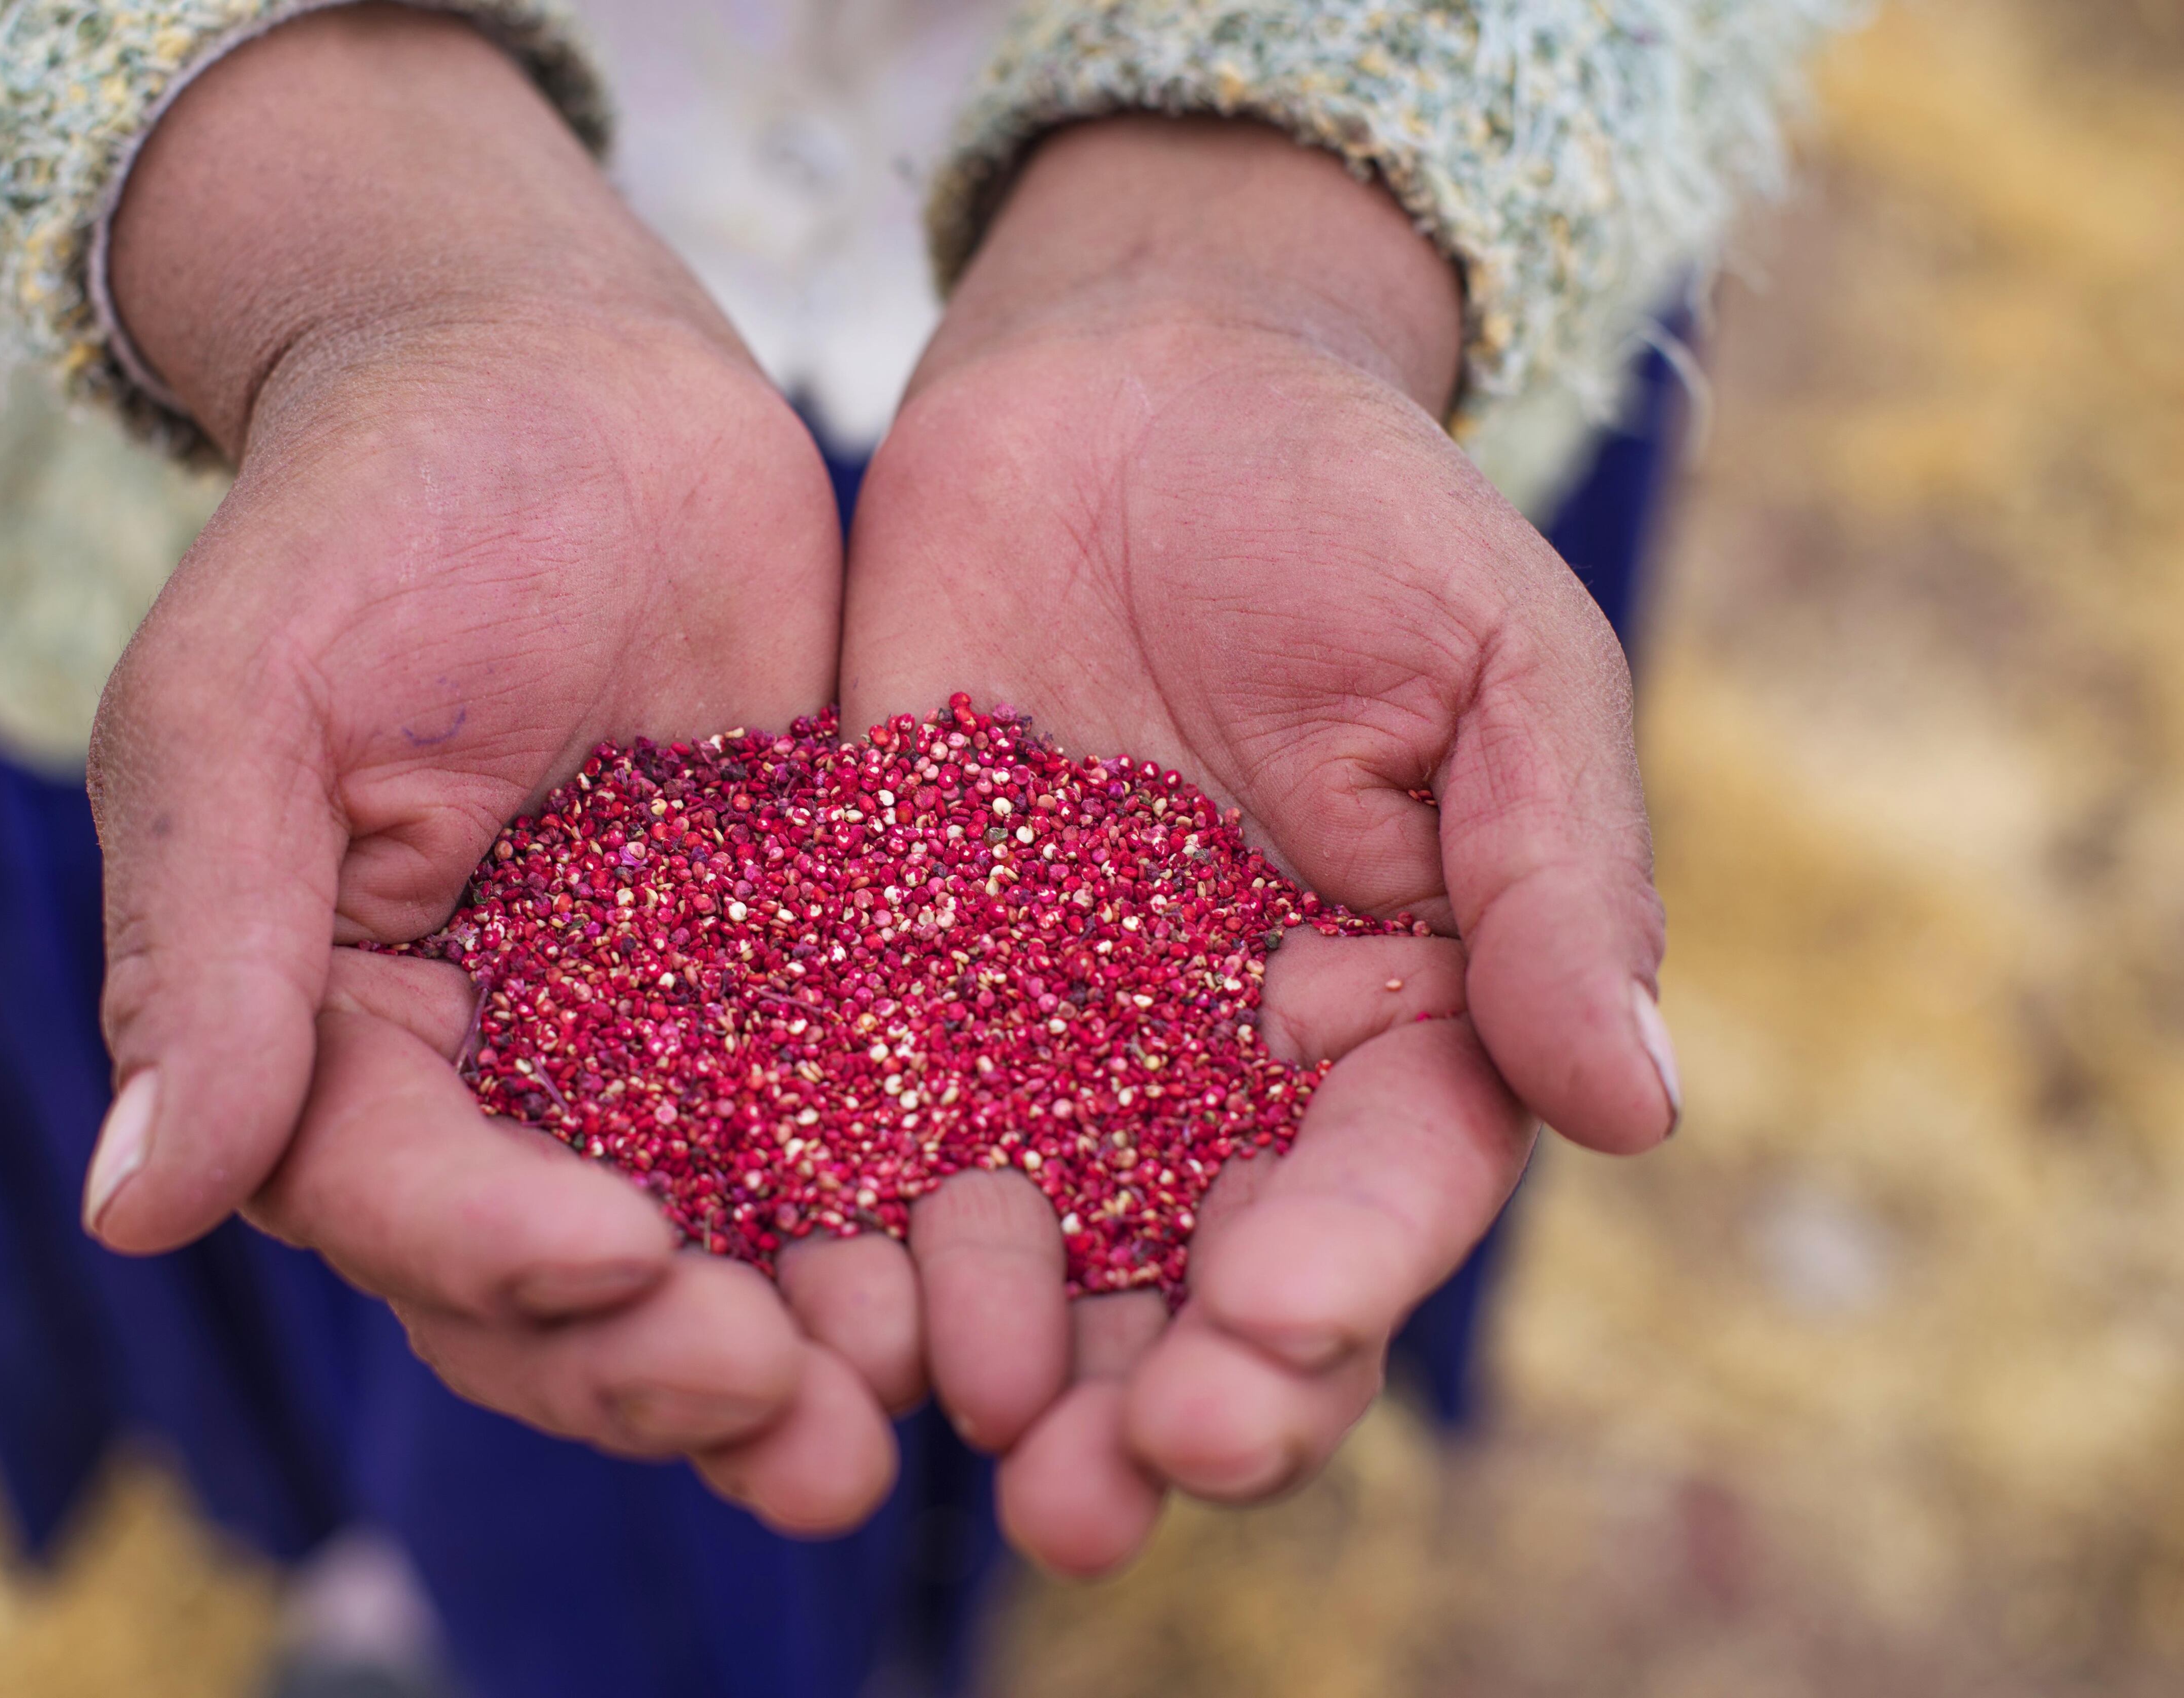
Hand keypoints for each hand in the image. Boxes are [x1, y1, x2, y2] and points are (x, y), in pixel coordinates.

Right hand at [84, 6, 892, 1531]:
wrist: (564, 387)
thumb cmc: (374, 515)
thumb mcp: (249, 707)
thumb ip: (210, 949)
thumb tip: (133, 1208)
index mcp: (334, 1036)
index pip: (399, 1200)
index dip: (499, 1256)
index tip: (621, 1261)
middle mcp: (492, 1080)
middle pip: (561, 1288)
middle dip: (672, 1371)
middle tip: (805, 1433)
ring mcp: (652, 1049)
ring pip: (719, 1256)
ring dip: (807, 1355)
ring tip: (912, 1420)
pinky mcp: (799, 993)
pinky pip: (852, 1139)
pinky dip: (912, 1223)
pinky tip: (1004, 1274)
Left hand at [836, 117, 1677, 1570]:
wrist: (1133, 382)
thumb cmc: (1350, 507)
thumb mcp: (1496, 666)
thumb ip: (1554, 882)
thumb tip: (1636, 1109)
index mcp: (1396, 1015)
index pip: (1378, 1199)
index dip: (1330, 1296)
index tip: (1259, 1353)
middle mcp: (1225, 1066)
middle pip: (1206, 1281)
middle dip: (1160, 1402)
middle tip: (1093, 1498)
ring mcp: (1055, 1037)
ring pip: (1039, 1250)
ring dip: (998, 1356)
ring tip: (955, 1425)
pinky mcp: (899, 977)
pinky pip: (870, 1131)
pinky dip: (847, 1228)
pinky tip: (812, 1302)